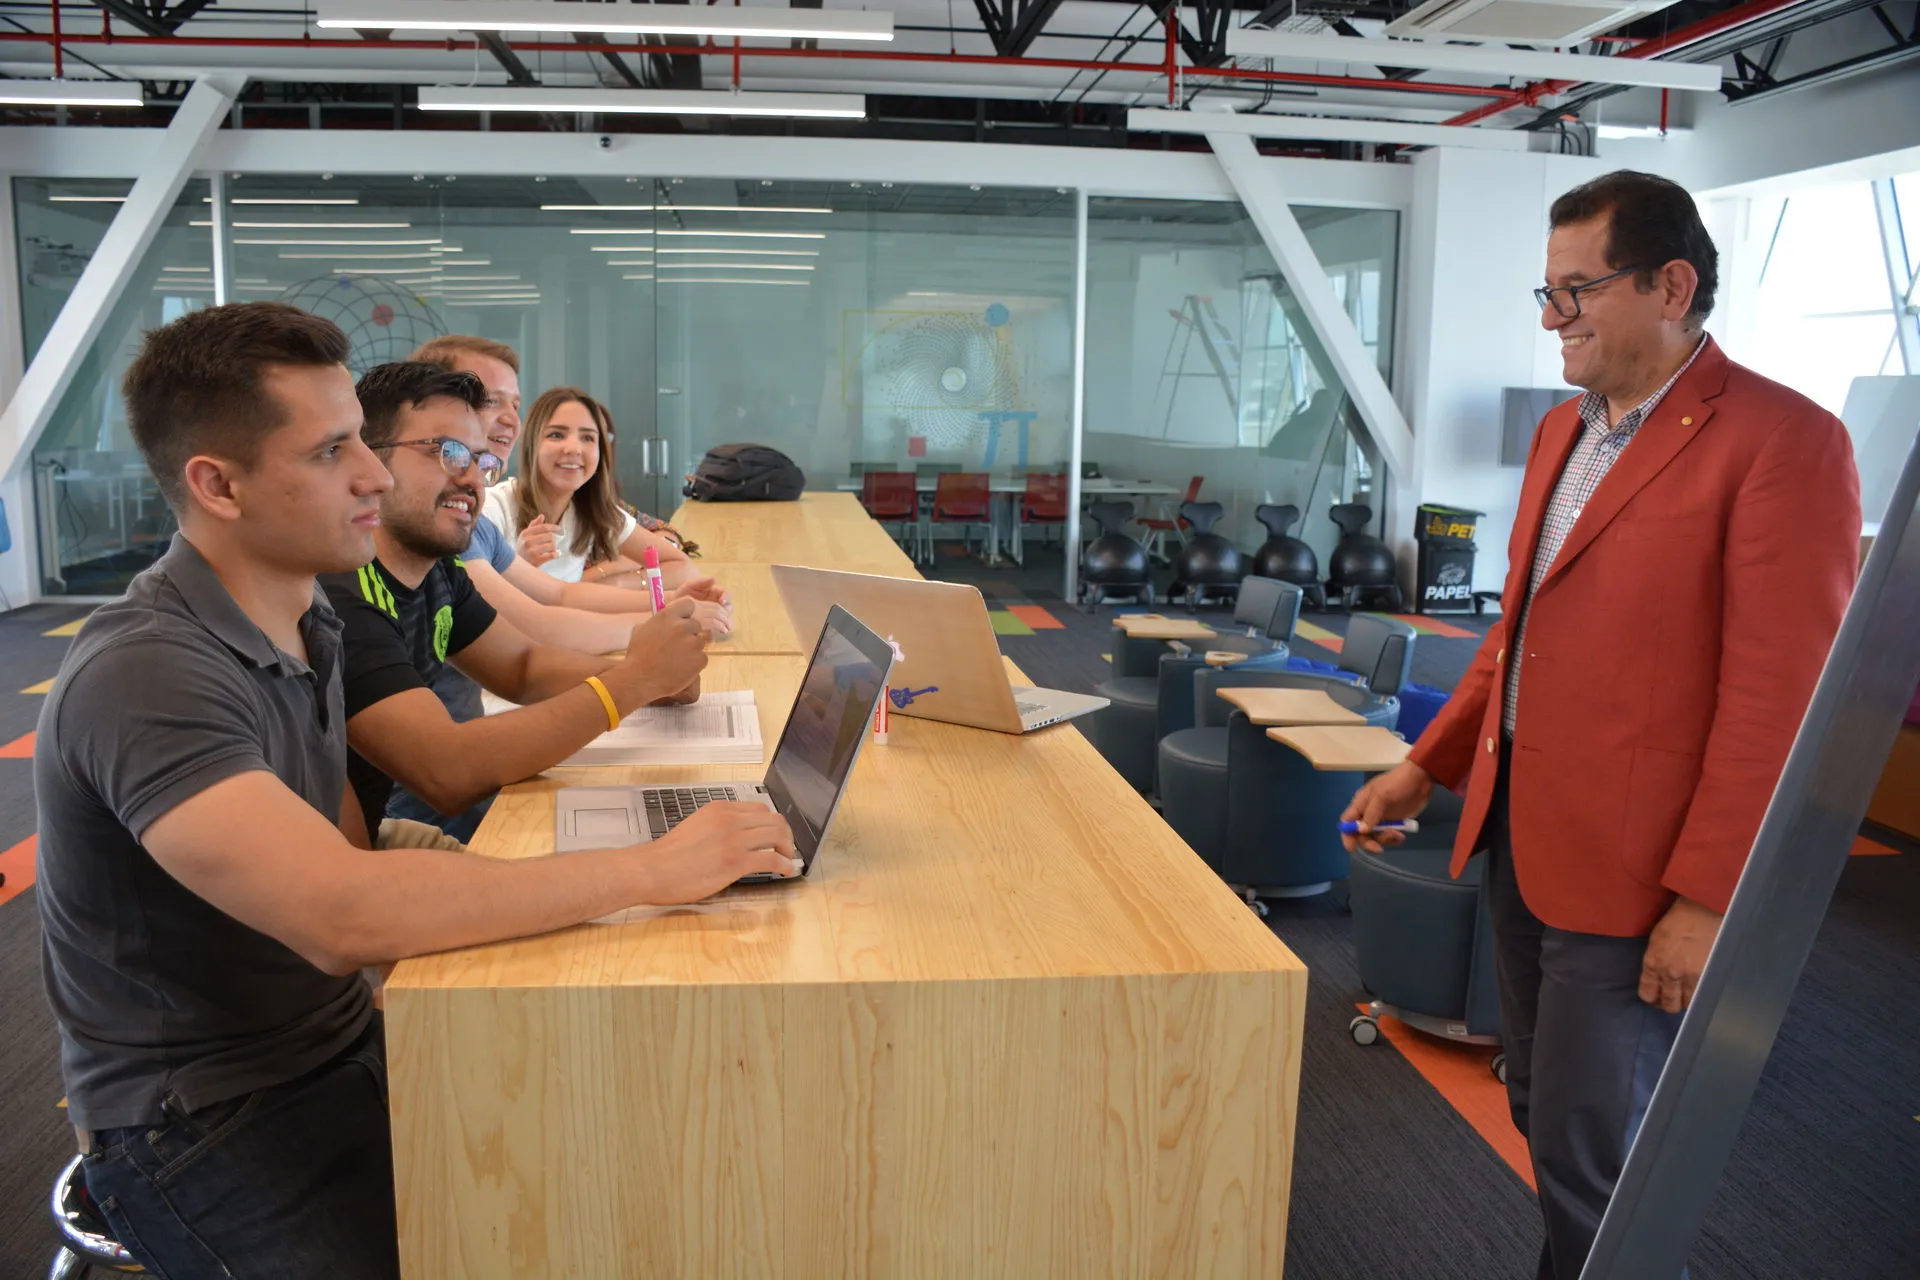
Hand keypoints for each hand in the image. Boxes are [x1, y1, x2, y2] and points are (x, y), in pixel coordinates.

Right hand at [518, 514, 558, 566]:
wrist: (516, 565)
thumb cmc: (523, 548)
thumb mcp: (525, 535)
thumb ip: (534, 525)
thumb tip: (542, 516)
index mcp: (526, 533)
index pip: (544, 527)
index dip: (553, 527)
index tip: (558, 529)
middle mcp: (528, 541)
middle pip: (550, 536)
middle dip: (553, 539)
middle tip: (552, 543)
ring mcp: (532, 551)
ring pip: (551, 545)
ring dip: (554, 548)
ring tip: (552, 550)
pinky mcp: (536, 560)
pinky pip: (551, 555)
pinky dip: (556, 554)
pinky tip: (557, 554)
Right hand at [614, 597, 708, 704]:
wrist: (640, 680)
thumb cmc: (638, 656)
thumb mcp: (642, 630)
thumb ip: (659, 621)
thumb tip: (668, 619)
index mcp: (667, 616)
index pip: (689, 604)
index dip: (686, 613)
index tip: (683, 620)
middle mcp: (682, 627)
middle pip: (696, 625)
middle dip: (689, 633)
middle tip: (677, 645)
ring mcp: (693, 643)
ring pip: (700, 641)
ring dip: (692, 648)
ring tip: (676, 659)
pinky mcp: (700, 659)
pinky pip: (702, 657)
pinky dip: (694, 663)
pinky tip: (681, 668)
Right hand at [629, 802, 801, 902]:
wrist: (652, 869)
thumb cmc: (669, 855)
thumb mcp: (697, 827)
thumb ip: (719, 828)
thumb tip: (738, 840)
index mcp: (719, 809)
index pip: (759, 808)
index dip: (773, 823)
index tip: (776, 834)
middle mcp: (730, 820)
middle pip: (773, 819)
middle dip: (786, 834)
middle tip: (786, 848)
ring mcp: (734, 839)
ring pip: (777, 835)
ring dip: (787, 848)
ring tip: (787, 859)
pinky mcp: (736, 861)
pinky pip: (770, 859)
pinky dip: (783, 864)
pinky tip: (785, 871)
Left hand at [667, 577, 731, 634]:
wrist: (672, 607)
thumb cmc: (682, 594)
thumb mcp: (689, 585)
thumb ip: (701, 582)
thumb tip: (714, 579)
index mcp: (715, 593)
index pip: (726, 594)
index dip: (726, 597)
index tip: (722, 601)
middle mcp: (717, 604)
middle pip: (728, 608)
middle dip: (726, 613)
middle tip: (723, 617)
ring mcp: (714, 615)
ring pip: (725, 619)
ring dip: (725, 623)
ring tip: (722, 627)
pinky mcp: (710, 625)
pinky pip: (718, 628)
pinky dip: (718, 630)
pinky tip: (715, 632)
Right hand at [1340, 760, 1434, 853]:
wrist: (1420, 780)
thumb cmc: (1397, 784)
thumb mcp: (1382, 796)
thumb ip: (1371, 814)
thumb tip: (1361, 830)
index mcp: (1361, 803)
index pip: (1347, 821)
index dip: (1347, 834)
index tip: (1352, 847)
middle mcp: (1368, 813)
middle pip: (1360, 833)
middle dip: (1368, 842)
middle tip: (1380, 848)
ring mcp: (1381, 818)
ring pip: (1375, 836)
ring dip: (1384, 840)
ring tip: (1398, 835)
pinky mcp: (1393, 822)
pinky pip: (1388, 835)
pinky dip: (1393, 839)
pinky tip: (1401, 837)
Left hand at [1639, 896, 1722, 1012]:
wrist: (1701, 911)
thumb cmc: (1677, 920)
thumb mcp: (1655, 940)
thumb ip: (1654, 960)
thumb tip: (1655, 975)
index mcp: (1653, 963)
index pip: (1647, 993)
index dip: (1651, 999)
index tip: (1655, 997)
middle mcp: (1669, 974)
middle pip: (1667, 1004)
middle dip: (1667, 1004)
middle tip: (1671, 999)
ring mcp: (1689, 976)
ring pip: (1685, 1004)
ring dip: (1684, 1002)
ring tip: (1685, 995)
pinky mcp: (1707, 975)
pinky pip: (1701, 996)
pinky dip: (1698, 996)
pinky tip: (1697, 991)